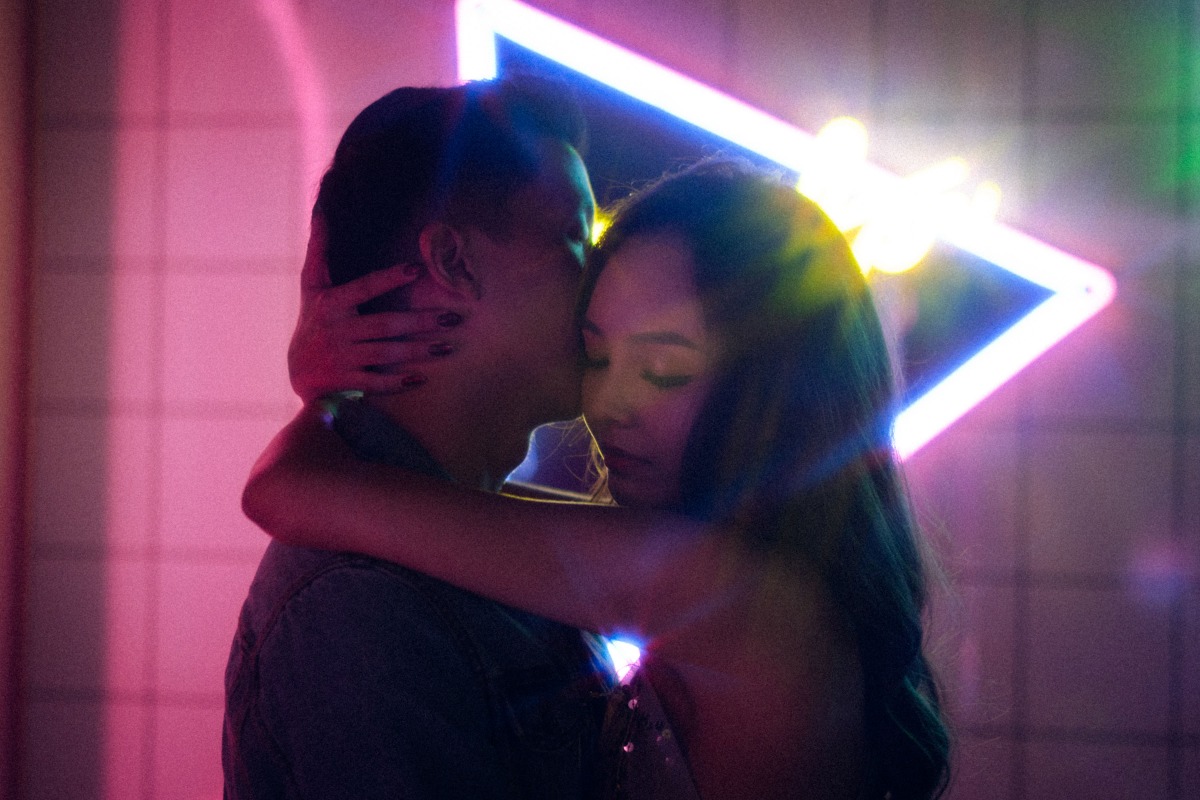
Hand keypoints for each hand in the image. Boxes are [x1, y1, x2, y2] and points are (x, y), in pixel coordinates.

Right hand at [289, 214, 465, 401]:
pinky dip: (398, 383)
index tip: (416, 270)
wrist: (298, 372)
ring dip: (418, 351)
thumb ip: (319, 250)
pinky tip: (421, 377)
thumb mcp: (311, 286)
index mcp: (331, 304)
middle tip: (453, 317)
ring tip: (448, 346)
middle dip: (421, 322)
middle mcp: (337, 330)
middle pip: (386, 325)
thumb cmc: (312, 321)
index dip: (389, 279)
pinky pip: (376, 382)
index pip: (364, 288)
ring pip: (387, 354)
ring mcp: (343, 358)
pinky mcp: (347, 382)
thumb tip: (319, 211)